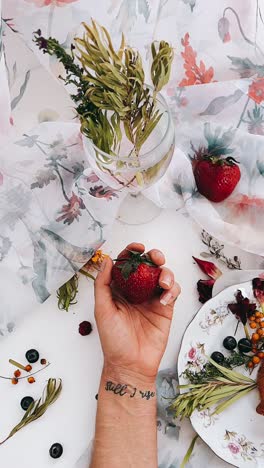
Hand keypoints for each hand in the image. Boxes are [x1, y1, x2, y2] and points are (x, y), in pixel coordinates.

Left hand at [94, 243, 180, 382]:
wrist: (131, 364)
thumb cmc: (113, 340)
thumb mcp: (102, 310)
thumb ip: (103, 284)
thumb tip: (107, 260)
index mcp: (119, 288)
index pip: (127, 264)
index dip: (132, 252)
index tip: (138, 248)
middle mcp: (137, 290)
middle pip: (148, 265)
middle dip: (154, 257)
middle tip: (156, 258)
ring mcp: (152, 298)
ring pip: (163, 275)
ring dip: (166, 273)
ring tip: (163, 283)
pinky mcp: (166, 308)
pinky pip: (173, 292)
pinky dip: (172, 290)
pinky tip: (165, 299)